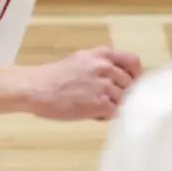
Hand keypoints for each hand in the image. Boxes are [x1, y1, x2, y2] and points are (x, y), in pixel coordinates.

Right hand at [24, 46, 142, 121]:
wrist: (36, 88)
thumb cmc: (54, 76)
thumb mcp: (81, 59)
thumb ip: (102, 64)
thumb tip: (119, 76)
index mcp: (103, 54)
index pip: (134, 62)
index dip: (135, 75)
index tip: (131, 83)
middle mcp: (106, 67)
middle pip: (130, 84)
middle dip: (120, 93)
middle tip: (104, 99)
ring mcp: (104, 86)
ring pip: (122, 99)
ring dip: (111, 105)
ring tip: (94, 107)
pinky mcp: (99, 104)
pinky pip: (114, 112)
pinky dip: (105, 116)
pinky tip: (92, 115)